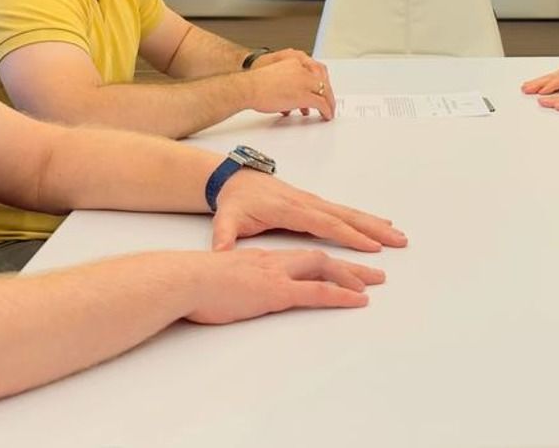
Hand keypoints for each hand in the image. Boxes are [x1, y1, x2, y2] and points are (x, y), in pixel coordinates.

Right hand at [184, 248, 385, 324]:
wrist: (183, 280)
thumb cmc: (194, 285)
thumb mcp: (220, 282)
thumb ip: (235, 286)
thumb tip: (234, 297)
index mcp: (262, 260)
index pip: (302, 257)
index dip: (326, 263)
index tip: (342, 271)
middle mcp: (274, 262)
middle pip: (321, 258)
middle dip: (350, 267)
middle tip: (374, 275)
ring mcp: (277, 275)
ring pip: (325, 269)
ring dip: (352, 277)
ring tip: (374, 285)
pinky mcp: (276, 291)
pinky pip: (317, 291)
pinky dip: (341, 294)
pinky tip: (358, 301)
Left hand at [212, 170, 407, 252]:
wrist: (234, 179)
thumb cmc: (234, 201)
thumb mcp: (225, 219)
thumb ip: (224, 237)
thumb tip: (219, 253)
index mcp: (290, 210)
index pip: (325, 224)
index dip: (348, 235)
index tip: (371, 247)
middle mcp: (307, 203)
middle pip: (346, 217)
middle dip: (373, 230)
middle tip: (398, 240)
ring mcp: (313, 202)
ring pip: (349, 213)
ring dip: (374, 224)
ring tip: (397, 234)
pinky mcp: (314, 204)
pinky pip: (343, 212)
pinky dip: (364, 218)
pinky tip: (378, 224)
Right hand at [247, 51, 335, 119]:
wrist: (248, 87)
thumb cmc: (255, 83)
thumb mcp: (273, 73)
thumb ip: (285, 79)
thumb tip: (290, 92)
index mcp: (294, 61)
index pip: (316, 68)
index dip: (322, 80)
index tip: (323, 88)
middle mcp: (301, 70)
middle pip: (323, 80)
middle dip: (327, 92)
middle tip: (329, 101)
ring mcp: (304, 82)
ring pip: (325, 92)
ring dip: (329, 102)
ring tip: (328, 110)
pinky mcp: (303, 96)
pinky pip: (321, 103)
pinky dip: (326, 110)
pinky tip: (326, 115)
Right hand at [521, 52, 558, 94]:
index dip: (553, 86)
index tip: (543, 92)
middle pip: (551, 77)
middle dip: (539, 84)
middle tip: (527, 89)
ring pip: (548, 77)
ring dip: (536, 82)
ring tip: (525, 88)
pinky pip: (549, 77)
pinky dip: (539, 81)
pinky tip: (531, 85)